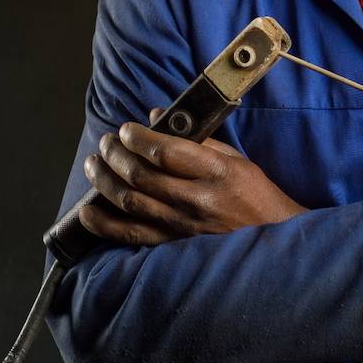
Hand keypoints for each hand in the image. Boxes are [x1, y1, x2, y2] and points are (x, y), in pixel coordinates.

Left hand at [78, 106, 307, 246]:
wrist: (275, 242)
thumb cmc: (255, 194)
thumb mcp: (235, 159)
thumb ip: (197, 138)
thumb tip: (157, 115)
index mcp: (215, 172)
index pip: (165, 151)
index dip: (138, 137)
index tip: (126, 128)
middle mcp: (196, 200)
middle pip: (141, 175)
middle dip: (115, 154)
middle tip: (106, 142)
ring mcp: (182, 227)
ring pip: (131, 202)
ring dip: (105, 181)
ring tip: (94, 164)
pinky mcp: (174, 247)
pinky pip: (132, 237)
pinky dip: (106, 225)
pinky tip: (88, 211)